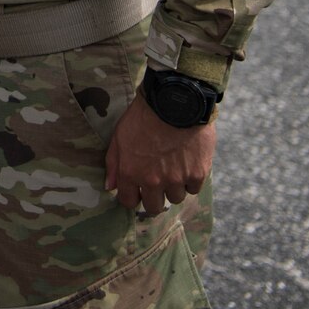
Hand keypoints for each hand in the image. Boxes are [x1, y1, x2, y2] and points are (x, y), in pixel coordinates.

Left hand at [103, 94, 215, 215]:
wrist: (175, 101)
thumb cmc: (143, 116)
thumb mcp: (119, 135)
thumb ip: (113, 164)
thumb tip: (111, 187)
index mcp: (131, 172)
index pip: (129, 202)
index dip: (132, 196)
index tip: (137, 189)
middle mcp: (153, 181)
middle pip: (153, 207)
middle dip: (153, 197)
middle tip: (157, 182)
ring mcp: (176, 179)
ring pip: (175, 198)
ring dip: (173, 187)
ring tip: (173, 167)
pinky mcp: (197, 174)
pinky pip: (193, 188)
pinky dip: (190, 179)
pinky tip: (187, 163)